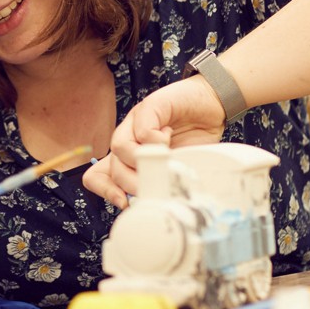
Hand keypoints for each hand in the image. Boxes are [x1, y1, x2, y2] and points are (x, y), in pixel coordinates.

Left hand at [83, 76, 224, 206]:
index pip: (96, 176)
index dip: (106, 191)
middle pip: (112, 168)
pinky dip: (157, 141)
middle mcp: (126, 139)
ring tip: (165, 160)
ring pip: (119, 148)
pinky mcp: (149, 106)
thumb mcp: (175, 170)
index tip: (126, 203)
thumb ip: (159, 183)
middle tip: (156, 187)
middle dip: (133, 184)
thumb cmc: (194, 138)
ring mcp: (134, 121)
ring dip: (143, 162)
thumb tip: (149, 203)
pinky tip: (169, 136)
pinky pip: (142, 130)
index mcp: (127, 157)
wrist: (212, 105)